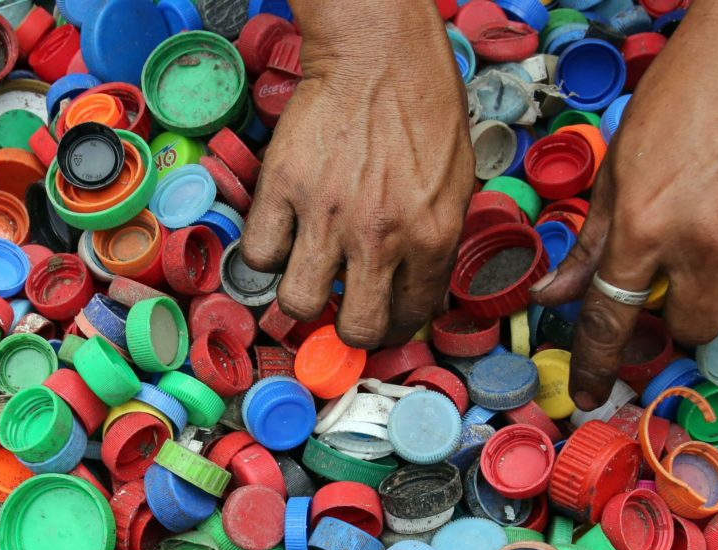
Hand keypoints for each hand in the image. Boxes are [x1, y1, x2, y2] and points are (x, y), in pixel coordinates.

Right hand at [241, 0, 473, 348]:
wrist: (378, 53)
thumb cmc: (424, 108)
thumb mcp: (457, 183)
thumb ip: (435, 242)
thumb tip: (412, 289)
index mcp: (433, 237)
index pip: (409, 316)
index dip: (392, 323)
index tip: (381, 315)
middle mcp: (381, 236)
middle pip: (354, 328)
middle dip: (349, 325)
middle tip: (344, 305)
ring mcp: (327, 215)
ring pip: (299, 302)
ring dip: (304, 294)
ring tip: (311, 270)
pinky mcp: (282, 189)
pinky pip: (260, 254)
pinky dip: (267, 252)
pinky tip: (284, 234)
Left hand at [529, 0, 717, 409]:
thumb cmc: (678, 105)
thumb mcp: (618, 172)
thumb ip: (593, 243)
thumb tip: (553, 296)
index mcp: (646, 227)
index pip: (613, 319)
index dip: (599, 364)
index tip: (592, 395)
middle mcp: (706, 239)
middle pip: (694, 329)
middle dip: (684, 316)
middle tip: (685, 276)